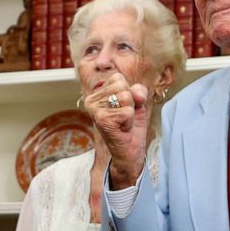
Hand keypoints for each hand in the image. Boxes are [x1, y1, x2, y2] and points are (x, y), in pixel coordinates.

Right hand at [85, 72, 149, 188]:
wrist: (129, 153)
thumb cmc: (131, 127)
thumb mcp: (136, 103)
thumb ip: (137, 91)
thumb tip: (136, 95)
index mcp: (96, 94)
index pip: (118, 78)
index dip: (129, 92)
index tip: (123, 108)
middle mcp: (91, 100)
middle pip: (122, 86)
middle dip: (130, 102)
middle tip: (124, 118)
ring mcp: (95, 110)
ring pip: (126, 97)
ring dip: (130, 113)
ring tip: (123, 123)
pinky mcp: (102, 120)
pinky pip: (128, 111)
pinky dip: (130, 122)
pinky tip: (122, 129)